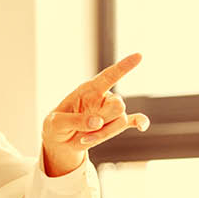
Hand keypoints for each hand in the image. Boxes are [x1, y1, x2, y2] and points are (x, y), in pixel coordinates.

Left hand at [41, 53, 149, 175]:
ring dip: (103, 133)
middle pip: (119, 104)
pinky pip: (133, 121)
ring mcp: (109, 111)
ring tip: (83, 138)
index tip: (139, 56)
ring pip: (121, 120)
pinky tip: (142, 127)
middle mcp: (103, 98)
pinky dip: (140, 122)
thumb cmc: (56, 125)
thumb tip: (98, 122)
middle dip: (105, 119)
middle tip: (84, 129)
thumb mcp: (56, 123)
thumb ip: (75, 121)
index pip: (109, 75)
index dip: (123, 66)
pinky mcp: (113, 125)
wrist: (60, 141)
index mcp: (88, 89)